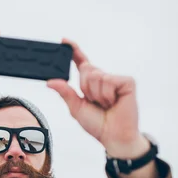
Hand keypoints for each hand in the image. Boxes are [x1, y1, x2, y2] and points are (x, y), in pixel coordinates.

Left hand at [47, 39, 146, 156]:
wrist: (113, 136)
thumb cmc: (97, 124)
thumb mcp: (76, 108)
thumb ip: (65, 92)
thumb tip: (50, 81)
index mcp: (91, 83)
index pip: (81, 62)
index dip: (73, 51)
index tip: (64, 40)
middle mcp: (103, 77)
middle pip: (86, 69)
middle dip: (86, 88)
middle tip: (96, 103)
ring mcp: (116, 78)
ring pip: (96, 76)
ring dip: (97, 95)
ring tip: (107, 105)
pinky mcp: (127, 81)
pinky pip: (108, 80)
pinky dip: (107, 94)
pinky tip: (115, 102)